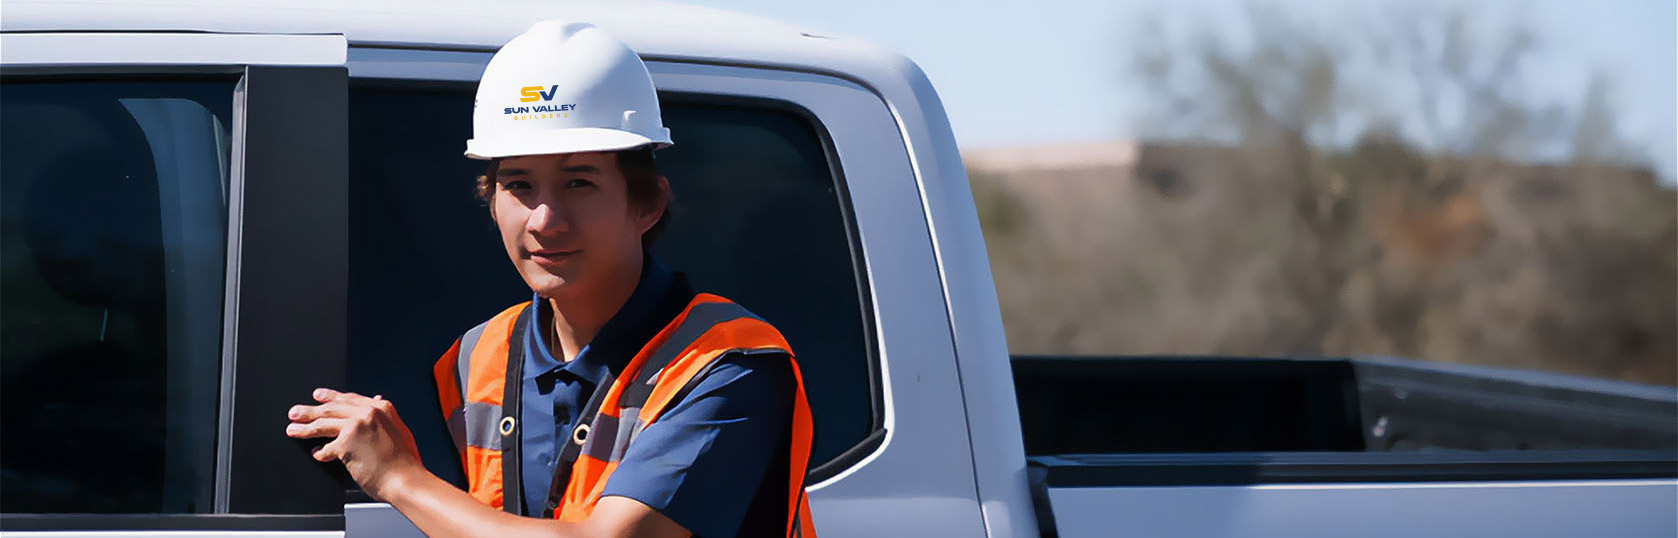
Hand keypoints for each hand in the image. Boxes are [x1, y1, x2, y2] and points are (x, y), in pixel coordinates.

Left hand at [285, 388, 423, 499]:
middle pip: (332, 408)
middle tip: (296, 412)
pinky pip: (326, 448)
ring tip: (293, 429)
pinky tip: (316, 453)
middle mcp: (368, 412)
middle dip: (310, 410)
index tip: (318, 396)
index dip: (331, 397)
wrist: (405, 479)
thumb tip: (375, 401)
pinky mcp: (346, 443)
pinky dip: (320, 452)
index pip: (350, 398)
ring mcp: (356, 426)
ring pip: (323, 424)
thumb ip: (384, 417)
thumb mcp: (399, 430)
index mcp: (382, 408)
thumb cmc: (404, 462)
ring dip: (305, 428)